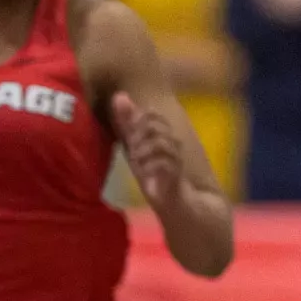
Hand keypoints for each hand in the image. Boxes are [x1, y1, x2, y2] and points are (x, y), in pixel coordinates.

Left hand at [113, 92, 184, 206]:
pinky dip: (151, 167)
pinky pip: (165, 162)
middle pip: (154, 124)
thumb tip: (119, 95)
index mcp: (159, 135)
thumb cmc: (156, 178)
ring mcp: (176, 158)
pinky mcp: (178, 175)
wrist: (181, 206)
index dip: (138, 119)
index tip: (130, 137)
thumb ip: (128, 126)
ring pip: (160, 142)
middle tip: (133, 153)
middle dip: (138, 137)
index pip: (150, 113)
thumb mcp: (136, 152)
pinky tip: (145, 175)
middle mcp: (170, 143)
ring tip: (138, 165)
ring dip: (143, 152)